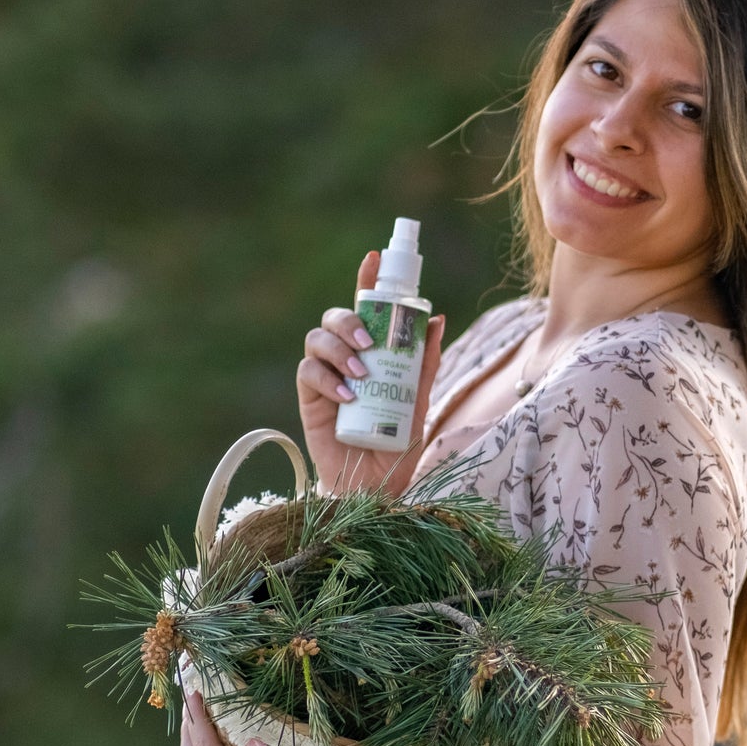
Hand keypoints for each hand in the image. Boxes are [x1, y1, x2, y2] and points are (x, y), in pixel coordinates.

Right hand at [296, 250, 445, 498]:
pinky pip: (309, 373)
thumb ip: (424, 364)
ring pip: (317, 339)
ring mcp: (325, 378)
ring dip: (339, 348)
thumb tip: (437, 319)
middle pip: (334, 317)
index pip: (366, 308)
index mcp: (372, 353)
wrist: (375, 488)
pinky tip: (349, 396)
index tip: (375, 257)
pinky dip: (328, 379)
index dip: (367, 280)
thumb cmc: (397, 447)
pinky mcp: (310, 400)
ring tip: (361, 373)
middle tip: (370, 342)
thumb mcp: (419, 402)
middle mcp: (345, 359)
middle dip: (349, 320)